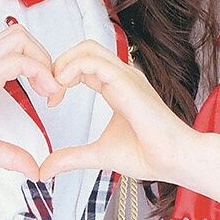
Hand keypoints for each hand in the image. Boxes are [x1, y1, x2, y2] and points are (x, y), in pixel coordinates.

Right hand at [0, 24, 63, 180]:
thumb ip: (9, 154)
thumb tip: (32, 168)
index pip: (12, 49)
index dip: (38, 66)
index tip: (48, 96)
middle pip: (20, 34)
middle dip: (46, 57)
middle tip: (53, 91)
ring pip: (21, 38)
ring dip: (45, 61)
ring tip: (51, 92)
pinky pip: (19, 60)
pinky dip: (40, 73)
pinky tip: (46, 96)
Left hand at [38, 41, 196, 183]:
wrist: (175, 160)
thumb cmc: (148, 154)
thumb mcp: (98, 154)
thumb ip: (71, 158)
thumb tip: (44, 170)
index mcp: (117, 87)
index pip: (84, 64)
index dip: (61, 76)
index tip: (52, 101)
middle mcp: (122, 77)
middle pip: (84, 49)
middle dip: (59, 63)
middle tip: (48, 91)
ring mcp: (126, 77)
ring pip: (88, 49)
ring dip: (63, 64)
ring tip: (54, 90)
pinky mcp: (127, 83)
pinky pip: (94, 62)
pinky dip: (72, 69)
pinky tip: (62, 87)